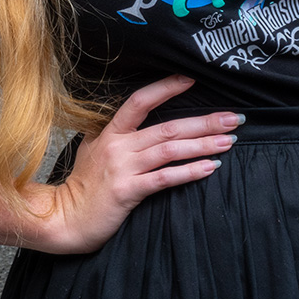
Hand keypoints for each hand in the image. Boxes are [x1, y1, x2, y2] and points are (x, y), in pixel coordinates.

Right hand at [37, 75, 239, 254]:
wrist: (64, 219)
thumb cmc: (83, 186)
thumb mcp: (94, 149)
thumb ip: (117, 134)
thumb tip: (143, 120)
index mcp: (111, 132)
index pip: (141, 101)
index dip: (166, 88)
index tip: (193, 79)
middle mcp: (119, 146)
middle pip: (168, 127)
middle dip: (205, 122)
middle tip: (234, 118)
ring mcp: (124, 168)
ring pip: (170, 150)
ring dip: (203, 145)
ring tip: (229, 141)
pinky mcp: (128, 191)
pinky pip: (164, 178)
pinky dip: (189, 172)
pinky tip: (209, 168)